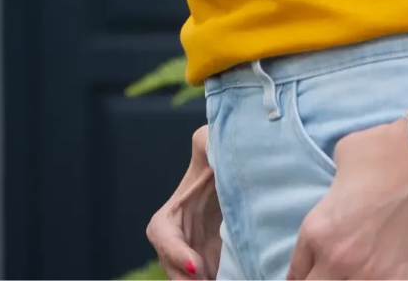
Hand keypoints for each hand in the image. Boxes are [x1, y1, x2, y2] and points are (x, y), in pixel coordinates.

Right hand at [147, 123, 222, 280]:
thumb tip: (206, 140)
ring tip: (224, 279)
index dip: (174, 252)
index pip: (162, 235)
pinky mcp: (212, 265)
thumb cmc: (222, 160)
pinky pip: (208, 277)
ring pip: (187, 277)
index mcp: (172, 212)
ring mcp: (195, 255)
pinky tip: (236, 275)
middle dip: (184, 277)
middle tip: (208, 279)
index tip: (196, 266)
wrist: (245, 180)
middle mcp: (179, 238)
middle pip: (172, 266)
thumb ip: (205, 141)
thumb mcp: (212, 146)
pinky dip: (216, 279)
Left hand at [285, 97, 407, 280]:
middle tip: (325, 273)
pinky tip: (377, 278)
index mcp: (319, 229)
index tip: (304, 274)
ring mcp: (371, 276)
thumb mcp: (344, 157)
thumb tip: (340, 197)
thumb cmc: (388, 150)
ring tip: (350, 275)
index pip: (297, 267)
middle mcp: (338, 260)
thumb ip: (334, 189)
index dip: (299, 271)